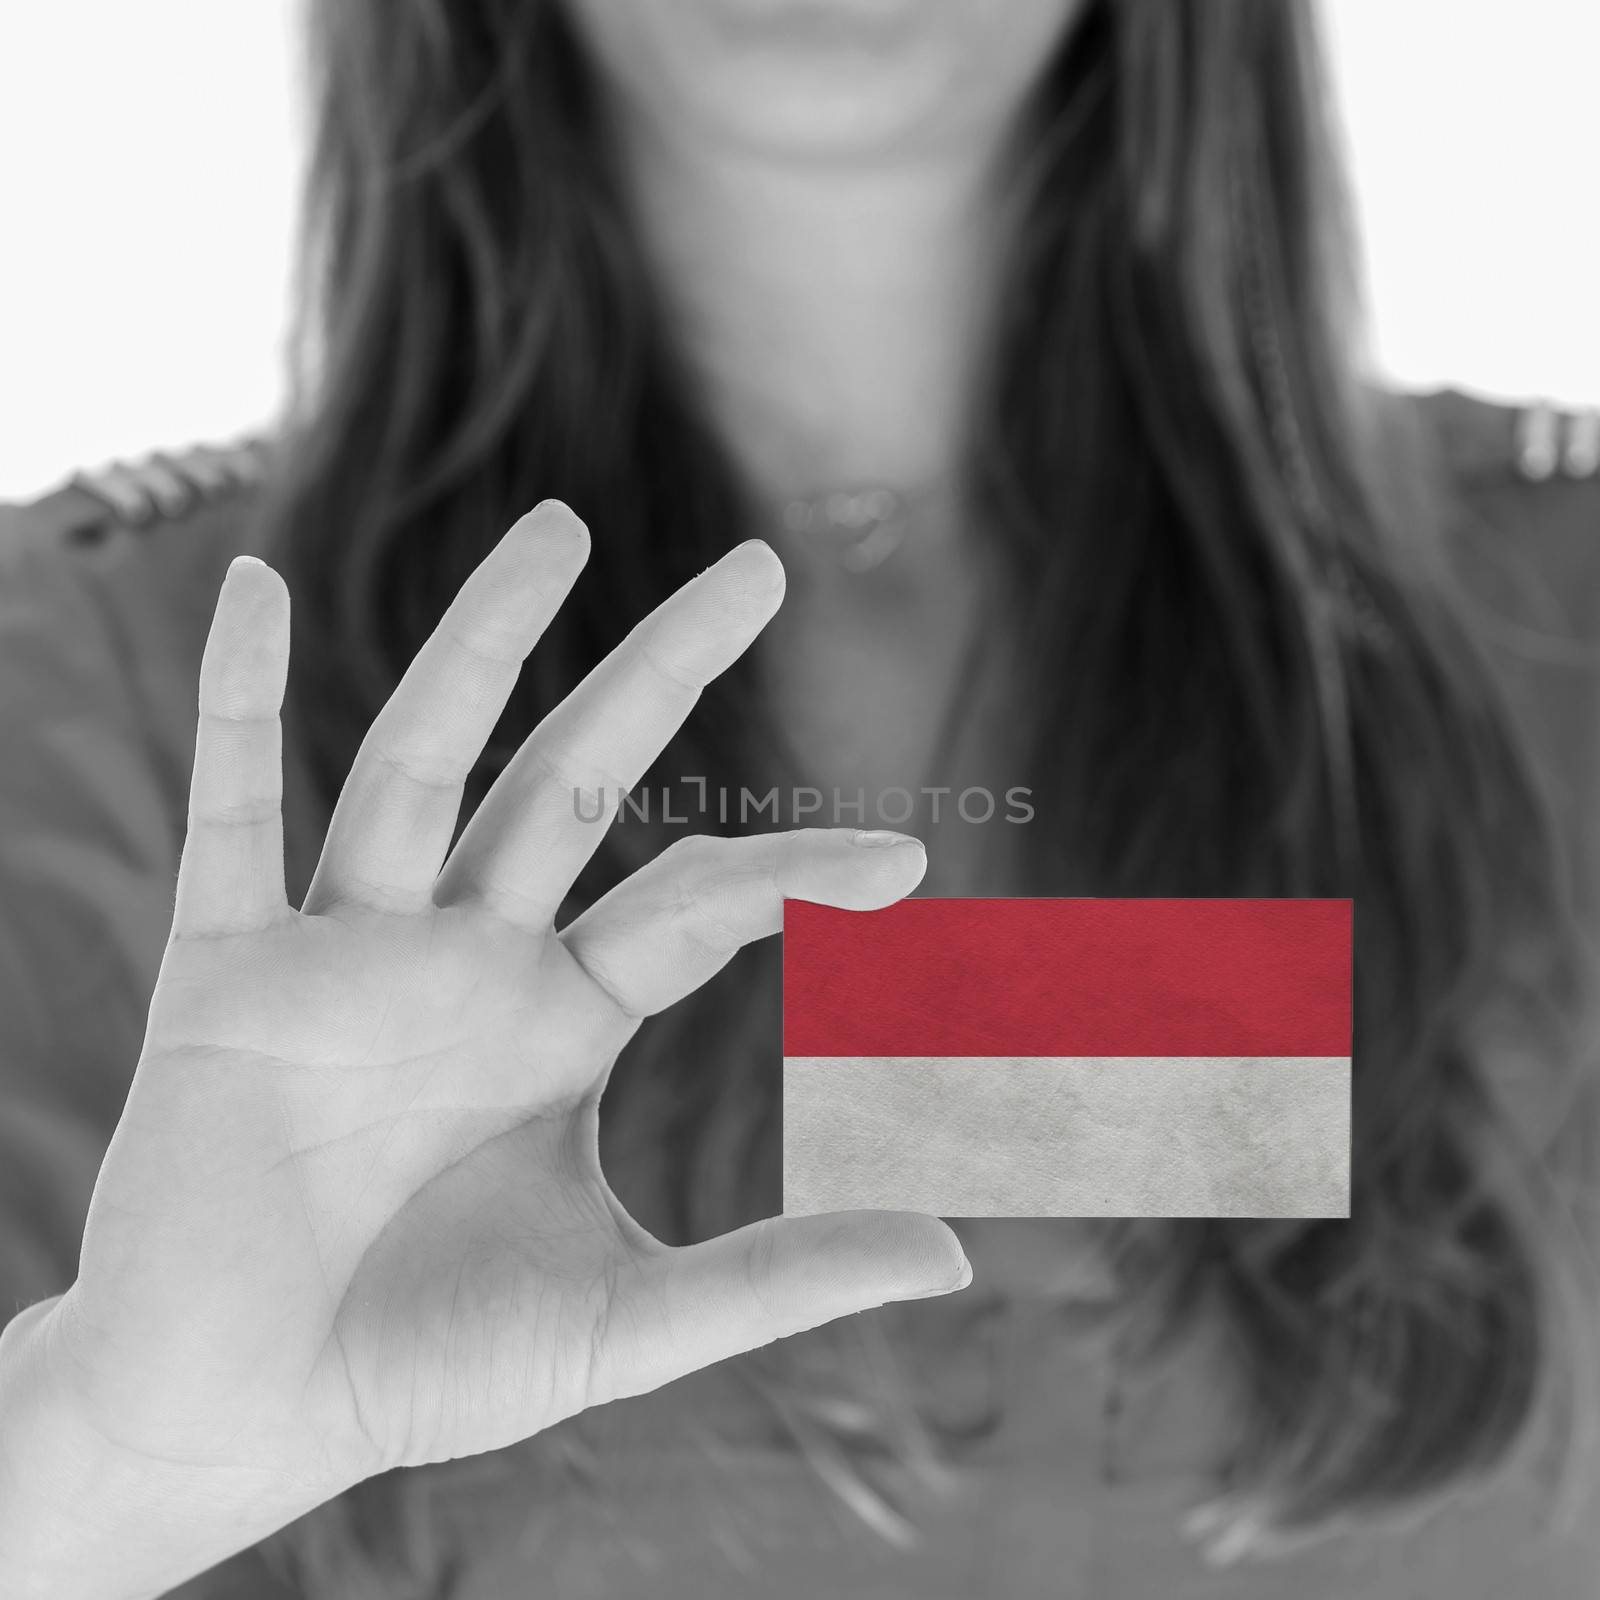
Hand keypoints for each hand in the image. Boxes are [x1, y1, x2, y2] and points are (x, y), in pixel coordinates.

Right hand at [5, 503, 965, 1595]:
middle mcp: (466, 960)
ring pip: (421, 762)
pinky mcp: (225, 975)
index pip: (697, 905)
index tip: (911, 863)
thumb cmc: (423, 1366)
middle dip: (663, 671)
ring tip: (563, 528)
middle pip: (575, 779)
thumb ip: (781, 1278)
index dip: (798, 875)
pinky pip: (226, 813)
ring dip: (486, 644)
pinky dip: (234, 702)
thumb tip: (960, 1256)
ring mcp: (347, 954)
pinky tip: (252, 588)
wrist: (241, 1418)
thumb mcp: (623, 1320)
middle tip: (763, 564)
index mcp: (559, 1021)